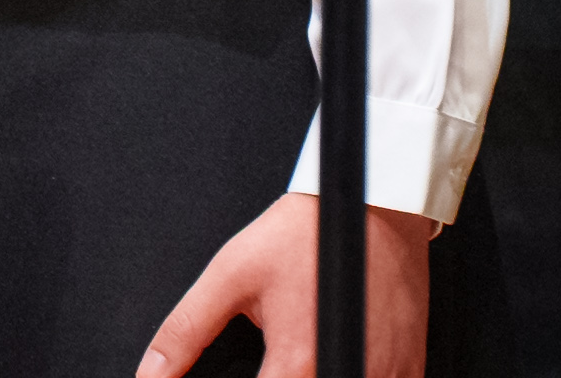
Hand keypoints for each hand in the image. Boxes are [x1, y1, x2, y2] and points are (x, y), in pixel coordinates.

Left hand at [137, 193, 435, 377]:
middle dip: (281, 375)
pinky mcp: (410, 370)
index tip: (254, 369)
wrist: (373, 201)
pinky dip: (356, 372)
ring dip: (314, 374)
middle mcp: (344, 375)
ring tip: (304, 342)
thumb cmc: (307, 233)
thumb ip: (184, 331)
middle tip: (278, 349)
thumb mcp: (231, 274)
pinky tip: (342, 349)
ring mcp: (385, 377)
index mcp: (296, 366)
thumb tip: (150, 374)